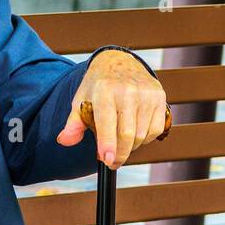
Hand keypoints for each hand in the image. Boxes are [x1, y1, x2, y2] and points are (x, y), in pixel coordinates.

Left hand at [56, 48, 169, 169]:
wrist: (119, 63)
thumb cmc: (97, 87)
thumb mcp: (80, 101)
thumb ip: (73, 124)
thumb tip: (65, 140)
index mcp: (104, 90)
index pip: (107, 123)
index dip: (108, 144)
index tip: (107, 160)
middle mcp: (128, 90)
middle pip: (127, 134)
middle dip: (120, 154)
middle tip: (112, 162)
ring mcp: (146, 93)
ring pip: (142, 135)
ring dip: (131, 147)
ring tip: (120, 143)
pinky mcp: (159, 97)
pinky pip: (155, 129)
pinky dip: (145, 138)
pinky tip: (135, 133)